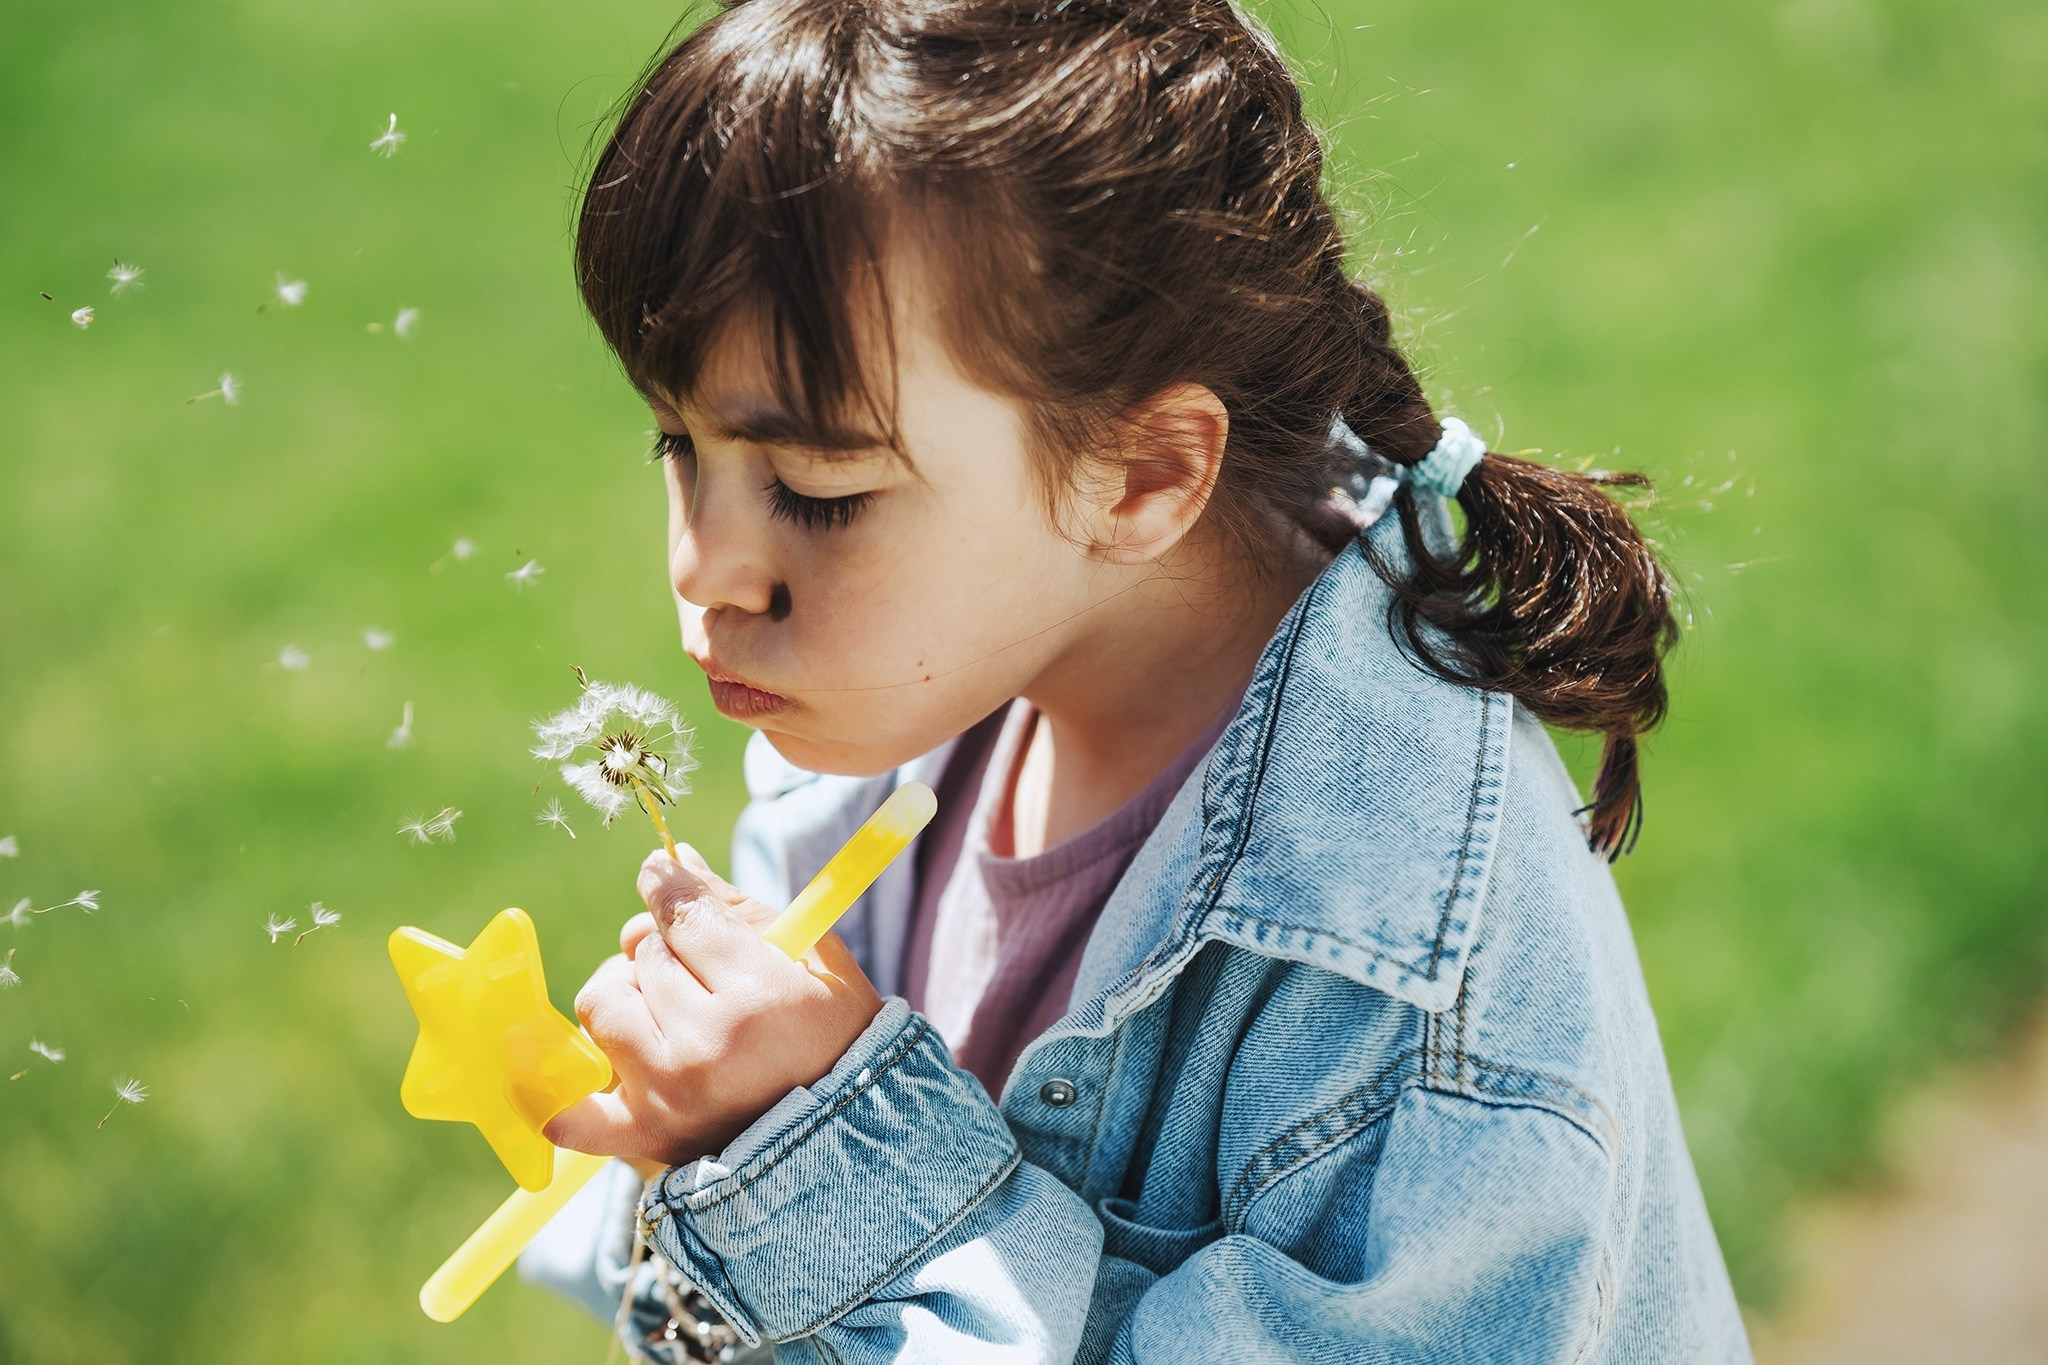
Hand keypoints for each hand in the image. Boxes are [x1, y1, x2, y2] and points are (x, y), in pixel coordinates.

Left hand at [544, 844, 883, 1168]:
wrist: (848, 1138)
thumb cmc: (838, 1038)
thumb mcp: (815, 960)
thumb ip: (737, 906)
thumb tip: (673, 860)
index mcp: (754, 996)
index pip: (681, 913)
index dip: (668, 886)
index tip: (662, 876)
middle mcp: (703, 1046)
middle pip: (640, 954)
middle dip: (663, 948)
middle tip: (697, 968)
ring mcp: (666, 1094)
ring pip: (602, 1003)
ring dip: (627, 997)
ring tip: (667, 1014)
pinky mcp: (643, 1136)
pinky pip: (571, 1111)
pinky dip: (560, 1092)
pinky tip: (580, 1066)